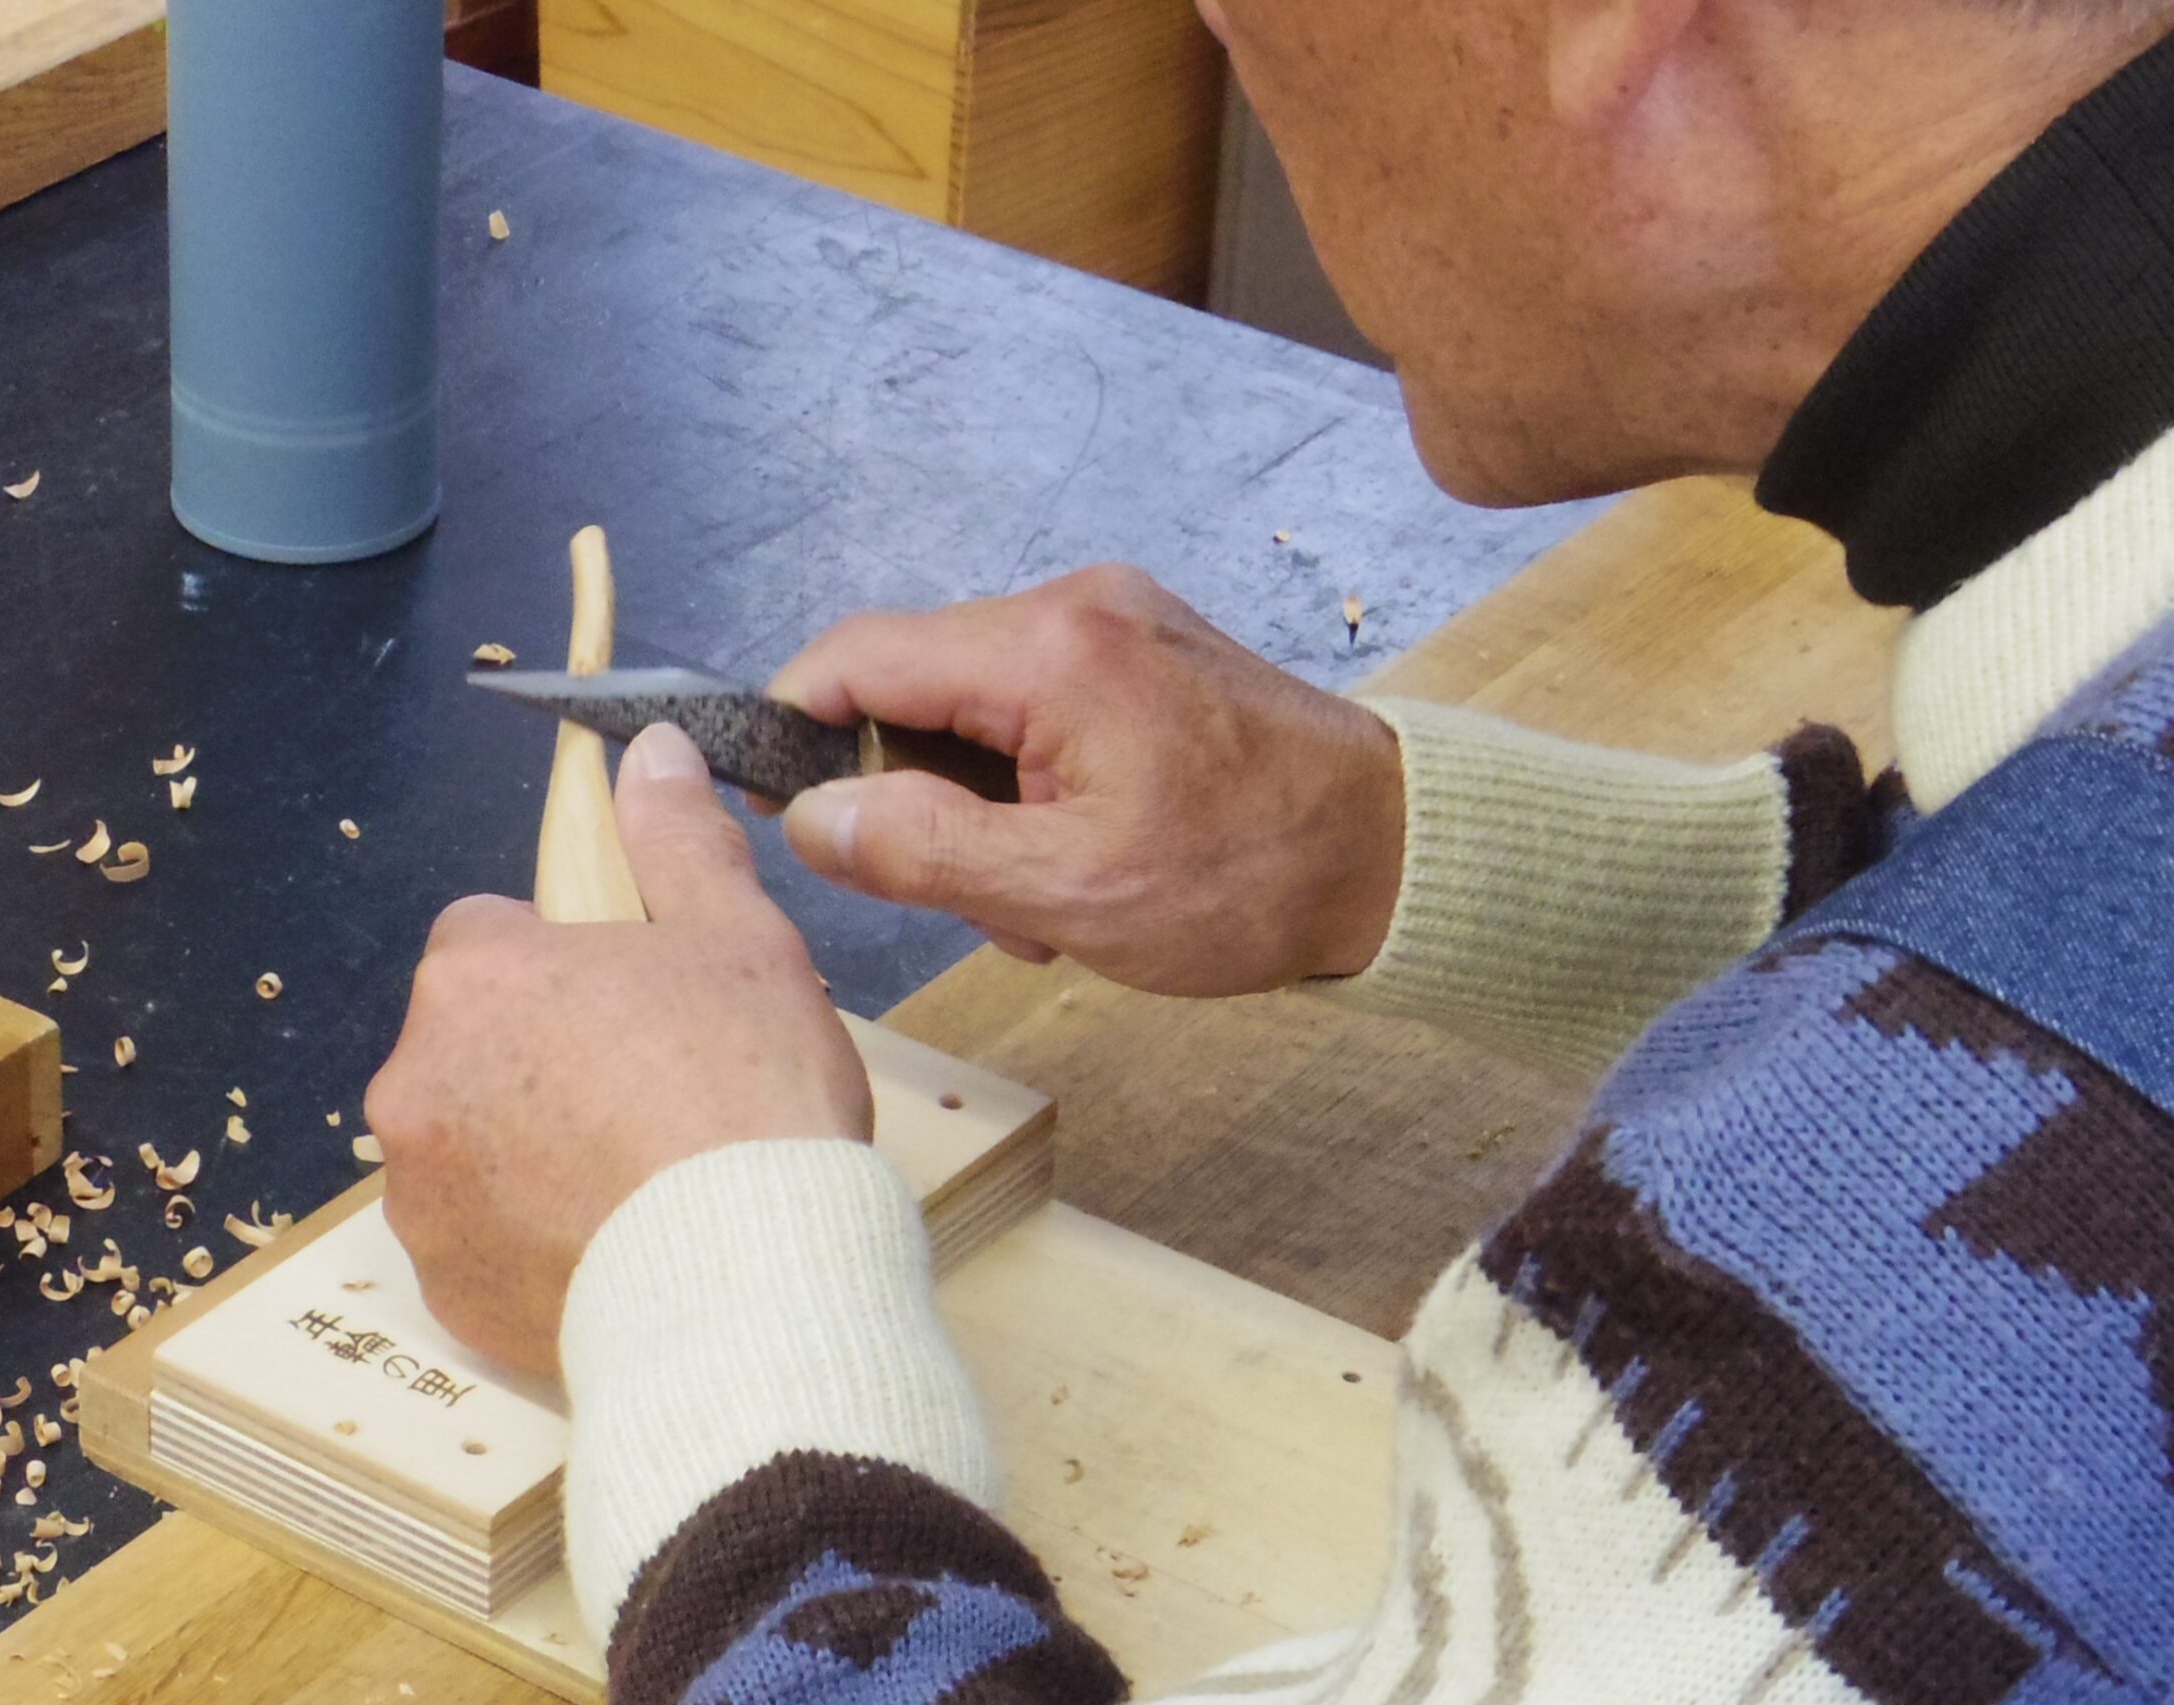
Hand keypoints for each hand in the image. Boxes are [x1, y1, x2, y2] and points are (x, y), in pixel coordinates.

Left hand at [366, 724, 873, 1376]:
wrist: (747, 1282)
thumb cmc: (747, 1093)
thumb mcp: (740, 936)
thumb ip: (679, 839)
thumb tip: (653, 748)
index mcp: (477, 975)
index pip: (489, 936)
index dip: (568, 962)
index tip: (639, 1005)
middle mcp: (415, 1079)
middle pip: (471, 1043)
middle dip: (539, 1059)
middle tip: (652, 1095)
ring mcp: (421, 1195)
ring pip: (469, 1144)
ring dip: (526, 1150)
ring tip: (639, 1183)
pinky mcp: (445, 1291)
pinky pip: (480, 1242)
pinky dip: (530, 1240)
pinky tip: (615, 1248)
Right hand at [767, 565, 1404, 996]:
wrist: (1399, 857)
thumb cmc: (1254, 877)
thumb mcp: (1069, 893)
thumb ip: (924, 850)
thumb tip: (809, 817)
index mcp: (1050, 649)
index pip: (857, 655)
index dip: (793, 726)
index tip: (774, 802)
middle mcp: (1076, 605)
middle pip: (914, 680)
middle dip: (914, 794)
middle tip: (969, 895)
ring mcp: (1115, 620)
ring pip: (973, 705)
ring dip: (979, 806)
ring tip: (1047, 898)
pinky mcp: (1142, 652)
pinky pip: (1037, 708)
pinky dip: (1031, 788)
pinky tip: (1081, 859)